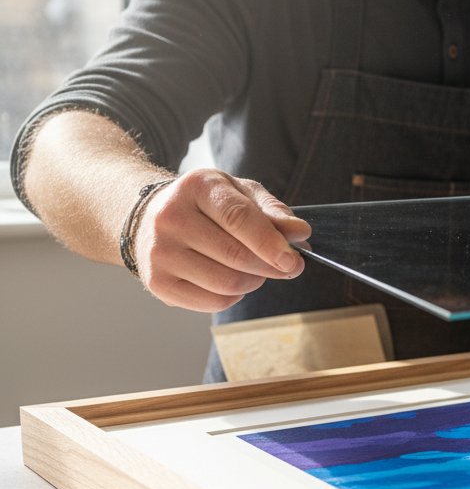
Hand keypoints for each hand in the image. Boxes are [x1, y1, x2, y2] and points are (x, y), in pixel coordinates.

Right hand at [133, 169, 310, 311]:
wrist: (151, 219)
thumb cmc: (206, 206)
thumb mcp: (242, 194)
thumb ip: (274, 212)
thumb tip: (300, 233)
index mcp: (197, 187)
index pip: (239, 218)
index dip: (270, 242)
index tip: (293, 259)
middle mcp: (171, 217)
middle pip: (236, 255)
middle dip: (271, 266)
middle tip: (288, 266)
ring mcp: (159, 252)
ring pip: (228, 283)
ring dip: (255, 281)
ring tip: (257, 269)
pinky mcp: (157, 282)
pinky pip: (214, 302)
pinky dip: (235, 296)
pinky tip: (231, 279)